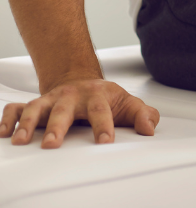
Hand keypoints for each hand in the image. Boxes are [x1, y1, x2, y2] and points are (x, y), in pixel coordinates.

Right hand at [1, 78, 158, 147]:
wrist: (84, 82)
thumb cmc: (107, 99)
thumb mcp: (128, 104)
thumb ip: (142, 115)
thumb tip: (150, 128)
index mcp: (97, 96)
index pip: (101, 111)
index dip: (104, 126)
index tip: (105, 142)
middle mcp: (72, 96)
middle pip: (64, 110)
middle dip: (57, 127)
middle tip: (51, 145)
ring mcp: (51, 100)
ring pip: (36, 108)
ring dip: (27, 124)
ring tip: (20, 141)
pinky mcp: (36, 104)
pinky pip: (16, 109)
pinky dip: (8, 119)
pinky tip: (4, 132)